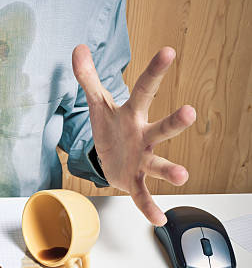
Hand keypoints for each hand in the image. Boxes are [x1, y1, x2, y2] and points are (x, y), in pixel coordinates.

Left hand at [72, 45, 195, 225]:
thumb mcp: (96, 104)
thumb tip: (78, 49)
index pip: (144, 89)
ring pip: (159, 163)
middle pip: (161, 128)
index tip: (168, 51)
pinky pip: (144, 194)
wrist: (109, 158)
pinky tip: (159, 218)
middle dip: (174, 122)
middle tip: (190, 113)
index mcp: (132, 114)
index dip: (154, 71)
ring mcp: (143, 159)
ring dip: (171, 170)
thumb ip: (87, 78)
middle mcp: (144, 136)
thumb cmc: (109, 127)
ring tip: (182, 175)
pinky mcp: (135, 180)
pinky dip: (149, 206)